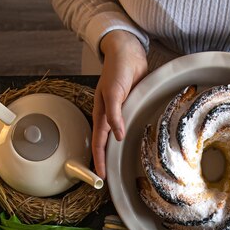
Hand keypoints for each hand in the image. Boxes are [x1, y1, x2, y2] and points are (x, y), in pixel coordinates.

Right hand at [92, 30, 147, 177]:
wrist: (128, 51)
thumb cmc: (118, 68)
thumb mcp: (114, 92)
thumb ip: (115, 114)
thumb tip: (117, 136)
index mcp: (102, 114)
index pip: (99, 143)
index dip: (99, 161)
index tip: (101, 177)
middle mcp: (109, 115)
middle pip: (105, 144)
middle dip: (104, 161)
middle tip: (107, 178)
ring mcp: (119, 112)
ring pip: (115, 137)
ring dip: (114, 152)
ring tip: (117, 167)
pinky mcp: (130, 107)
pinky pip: (126, 127)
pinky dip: (125, 138)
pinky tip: (130, 145)